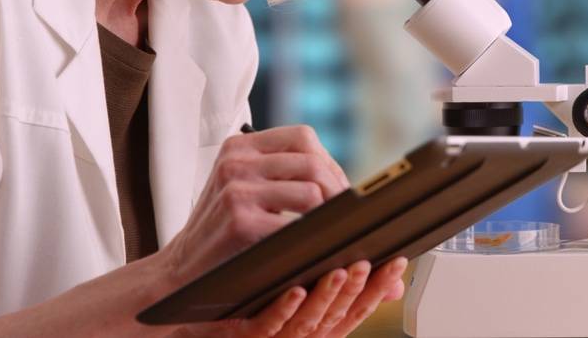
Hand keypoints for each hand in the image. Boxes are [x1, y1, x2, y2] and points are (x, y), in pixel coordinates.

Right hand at [161, 124, 349, 285]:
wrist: (180, 270)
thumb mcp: (242, 186)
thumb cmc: (223, 230)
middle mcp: (236, 161)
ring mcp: (236, 190)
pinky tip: (315, 247)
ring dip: (329, 215)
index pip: (303, 136)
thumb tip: (343, 181)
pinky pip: (297, 224)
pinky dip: (314, 237)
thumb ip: (280, 172)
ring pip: (311, 192)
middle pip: (312, 163)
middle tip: (347, 216)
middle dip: (338, 191)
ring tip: (332, 231)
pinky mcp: (240, 221)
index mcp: (239, 146)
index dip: (330, 161)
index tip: (339, 189)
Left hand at [171, 258, 407, 337]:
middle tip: (368, 262)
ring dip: (328, 297)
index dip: (380, 286)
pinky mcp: (245, 336)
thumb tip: (380, 258)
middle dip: (359, 290)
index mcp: (318, 319)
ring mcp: (275, 336)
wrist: (190, 312)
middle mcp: (302, 331)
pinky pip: (268, 326)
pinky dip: (285, 309)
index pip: (358, 306)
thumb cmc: (248, 295)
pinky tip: (294, 288)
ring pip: (310, 322)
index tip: (396, 261)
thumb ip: (337, 274)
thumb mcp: (297, 285)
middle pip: (339, 315)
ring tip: (340, 270)